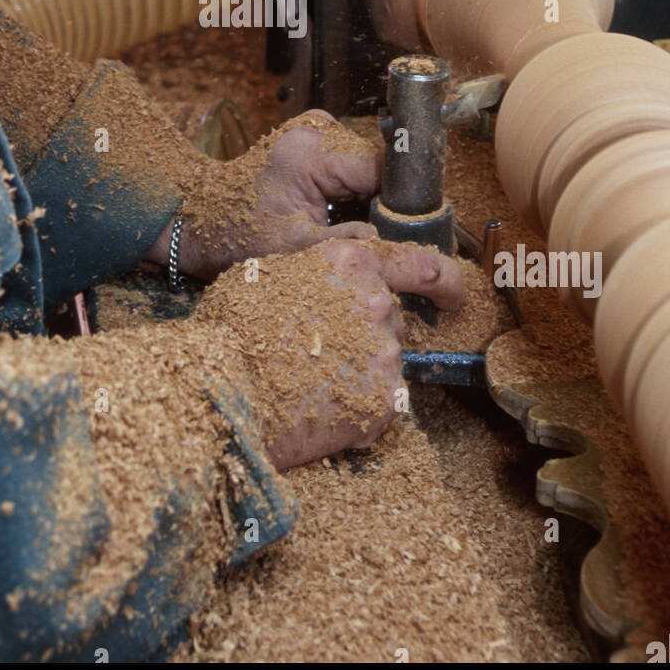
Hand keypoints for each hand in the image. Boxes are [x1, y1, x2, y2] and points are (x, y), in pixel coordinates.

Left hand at [147, 110, 387, 279]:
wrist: (197, 222)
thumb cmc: (235, 237)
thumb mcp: (298, 252)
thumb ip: (355, 247)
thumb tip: (414, 258)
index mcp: (309, 152)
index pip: (382, 169)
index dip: (401, 205)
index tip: (410, 238)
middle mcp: (315, 129)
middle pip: (378, 167)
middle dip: (384, 205)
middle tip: (376, 241)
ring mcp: (313, 130)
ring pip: (368, 168)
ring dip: (370, 200)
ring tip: (352, 230)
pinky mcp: (312, 140)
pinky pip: (351, 167)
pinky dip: (353, 194)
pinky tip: (339, 217)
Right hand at [196, 235, 463, 469]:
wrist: (222, 395)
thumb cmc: (230, 332)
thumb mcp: (266, 274)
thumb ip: (314, 270)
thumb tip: (329, 277)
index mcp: (348, 260)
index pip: (414, 262)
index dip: (436, 278)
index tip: (448, 291)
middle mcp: (376, 300)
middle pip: (389, 317)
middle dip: (366, 332)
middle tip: (323, 352)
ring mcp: (384, 351)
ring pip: (384, 360)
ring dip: (360, 371)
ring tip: (312, 383)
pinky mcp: (385, 400)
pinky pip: (381, 402)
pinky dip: (359, 409)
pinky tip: (321, 409)